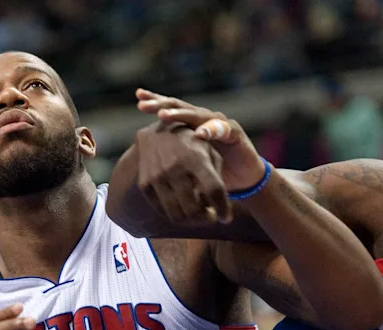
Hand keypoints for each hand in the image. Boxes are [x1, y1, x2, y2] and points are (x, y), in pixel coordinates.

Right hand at [134, 119, 231, 224]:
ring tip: (199, 214)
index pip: (213, 190)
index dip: (222, 208)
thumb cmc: (190, 144)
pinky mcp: (145, 184)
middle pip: (194, 209)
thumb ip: (217, 175)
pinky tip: (183, 207)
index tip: (226, 218)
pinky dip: (176, 214)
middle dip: (206, 219)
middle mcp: (174, 167)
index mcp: (195, 157)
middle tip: (211, 216)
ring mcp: (157, 176)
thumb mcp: (209, 150)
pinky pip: (163, 211)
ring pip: (177, 215)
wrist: (155, 133)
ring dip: (192, 221)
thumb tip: (221, 205)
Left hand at [136, 89, 267, 192]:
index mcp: (192, 124)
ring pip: (199, 115)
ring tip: (163, 116)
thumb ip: (174, 155)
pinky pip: (223, 129)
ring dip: (181, 114)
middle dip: (162, 105)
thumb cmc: (215, 171)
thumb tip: (146, 155)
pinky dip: (211, 130)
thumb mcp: (190, 164)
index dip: (156, 102)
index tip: (138, 96)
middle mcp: (205, 119)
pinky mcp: (236, 133)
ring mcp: (221, 123)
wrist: (245, 180)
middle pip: (181, 107)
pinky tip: (200, 133)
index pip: (172, 109)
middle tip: (143, 104)